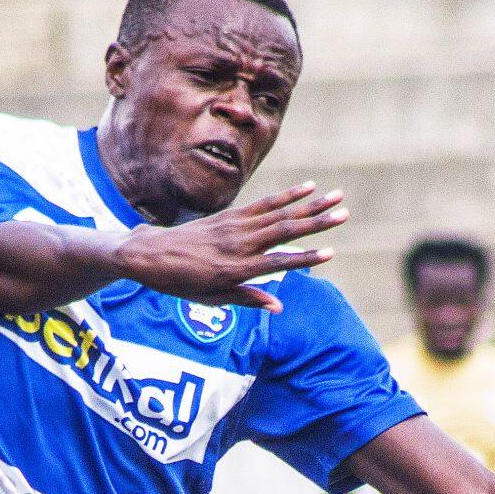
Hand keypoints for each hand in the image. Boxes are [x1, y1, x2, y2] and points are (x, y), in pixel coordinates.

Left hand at [115, 183, 346, 312]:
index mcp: (235, 270)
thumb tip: (278, 306)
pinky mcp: (230, 215)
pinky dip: (286, 195)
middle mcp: (238, 245)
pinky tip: (306, 187)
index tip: (331, 252)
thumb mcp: (211, 300)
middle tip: (344, 213)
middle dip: (317, 222)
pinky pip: (263, 204)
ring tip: (335, 195)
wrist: (150, 255)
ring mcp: (234, 227)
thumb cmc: (180, 284)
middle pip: (285, 231)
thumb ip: (246, 299)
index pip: (278, 263)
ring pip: (279, 213)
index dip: (306, 258)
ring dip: (309, 204)